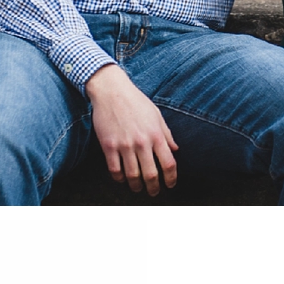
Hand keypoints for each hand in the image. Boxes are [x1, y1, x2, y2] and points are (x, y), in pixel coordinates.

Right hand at [84, 66, 176, 195]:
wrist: (111, 90)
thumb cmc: (136, 101)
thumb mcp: (156, 115)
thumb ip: (166, 134)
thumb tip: (175, 149)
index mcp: (156, 135)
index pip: (169, 164)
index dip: (171, 179)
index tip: (170, 185)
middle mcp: (142, 142)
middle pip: (151, 175)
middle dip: (154, 188)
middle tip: (154, 192)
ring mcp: (124, 145)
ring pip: (132, 176)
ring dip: (136, 186)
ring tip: (137, 188)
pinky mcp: (108, 146)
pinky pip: (114, 170)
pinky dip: (119, 178)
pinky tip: (122, 179)